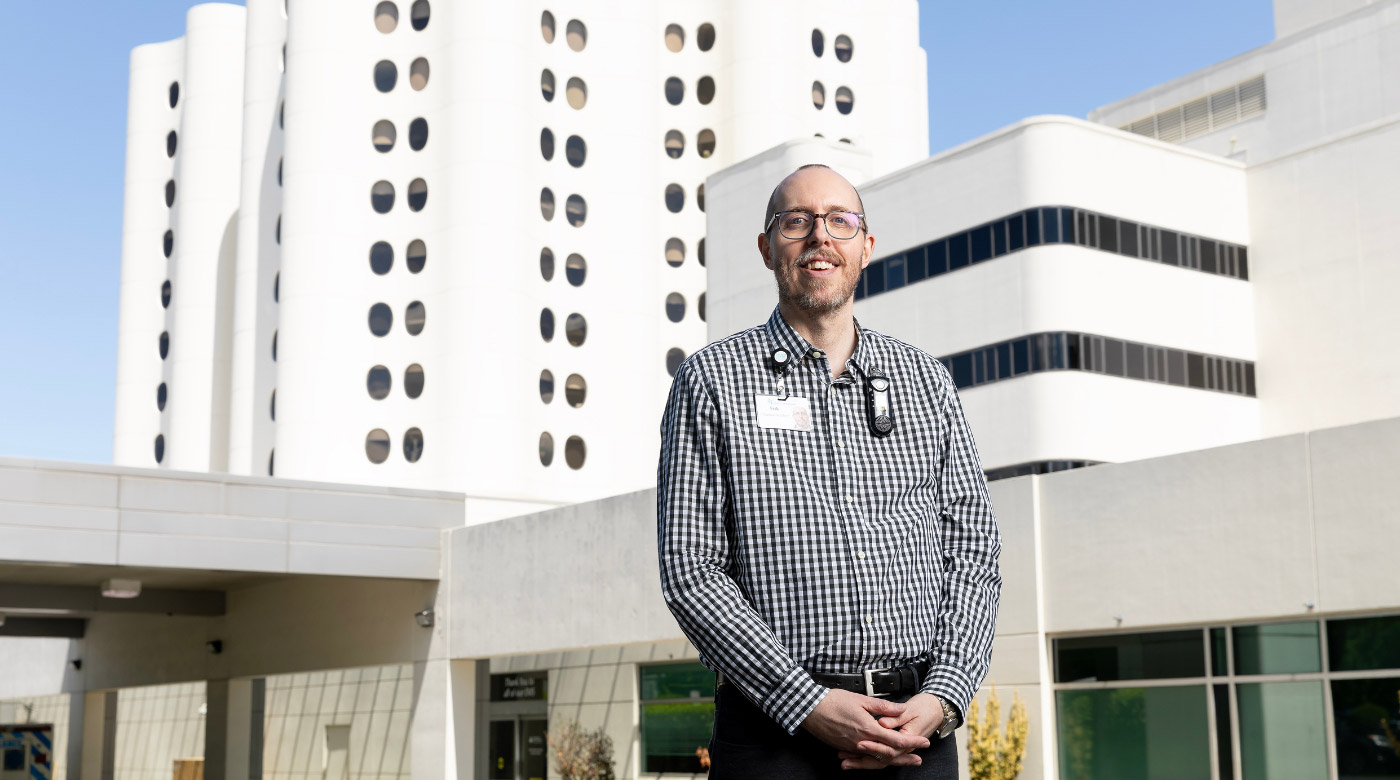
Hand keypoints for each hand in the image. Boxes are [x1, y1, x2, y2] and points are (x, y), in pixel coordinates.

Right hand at [800, 689, 929, 767]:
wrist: (810, 709)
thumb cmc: (833, 701)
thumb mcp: (861, 699)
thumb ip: (883, 707)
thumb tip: (901, 709)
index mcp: (868, 729)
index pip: (896, 740)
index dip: (912, 742)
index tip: (924, 742)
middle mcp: (861, 741)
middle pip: (888, 755)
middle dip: (905, 757)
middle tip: (918, 759)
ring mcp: (852, 747)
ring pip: (876, 758)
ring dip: (891, 760)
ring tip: (903, 760)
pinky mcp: (844, 747)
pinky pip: (863, 756)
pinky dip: (874, 758)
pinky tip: (880, 757)